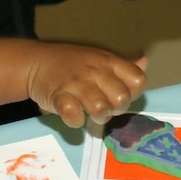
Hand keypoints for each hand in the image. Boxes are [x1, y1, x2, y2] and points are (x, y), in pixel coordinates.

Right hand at [24, 44, 147, 128]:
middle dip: (116, 109)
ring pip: (100, 108)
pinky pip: (73, 115)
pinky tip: (73, 115)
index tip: (119, 97)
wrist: (36, 61)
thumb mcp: (100, 59)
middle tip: (105, 108)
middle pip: (121, 98)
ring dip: (98, 117)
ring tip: (90, 113)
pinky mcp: (58, 96)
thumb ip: (122, 66)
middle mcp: (95, 71)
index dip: (133, 93)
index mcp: (108, 61)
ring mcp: (76, 83)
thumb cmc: (72, 64)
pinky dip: (75, 120)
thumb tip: (145, 62)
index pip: (137, 80)